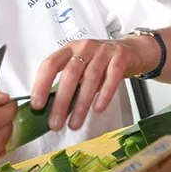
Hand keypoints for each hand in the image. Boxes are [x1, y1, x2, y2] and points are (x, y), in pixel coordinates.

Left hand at [30, 38, 150, 130]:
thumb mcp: (82, 67)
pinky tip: (98, 108)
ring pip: (90, 79)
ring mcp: (103, 51)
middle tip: (55, 123)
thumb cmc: (102, 63)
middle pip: (70, 75)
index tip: (37, 105)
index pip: (50, 64)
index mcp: (69, 49)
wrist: (133, 50)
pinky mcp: (121, 56)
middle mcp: (84, 47)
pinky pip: (112, 77)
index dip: (41, 84)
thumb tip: (50, 109)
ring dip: (81, 104)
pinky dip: (104, 94)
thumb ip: (69, 82)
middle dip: (61, 102)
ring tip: (75, 124)